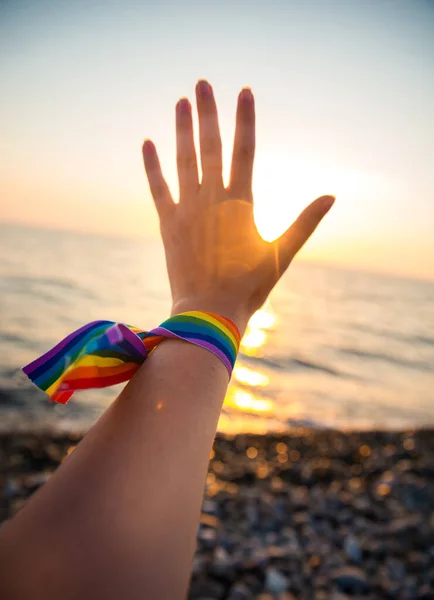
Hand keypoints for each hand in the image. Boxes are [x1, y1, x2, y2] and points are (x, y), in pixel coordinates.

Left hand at [142, 79, 333, 333]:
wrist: (209, 313)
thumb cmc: (249, 287)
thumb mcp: (282, 254)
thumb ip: (305, 223)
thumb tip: (331, 196)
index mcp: (240, 203)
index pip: (244, 150)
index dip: (244, 119)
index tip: (243, 91)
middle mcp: (211, 199)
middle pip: (210, 146)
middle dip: (208, 112)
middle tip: (202, 83)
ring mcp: (187, 210)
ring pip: (183, 160)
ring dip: (182, 129)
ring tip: (181, 101)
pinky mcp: (168, 224)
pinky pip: (158, 188)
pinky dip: (152, 166)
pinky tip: (148, 142)